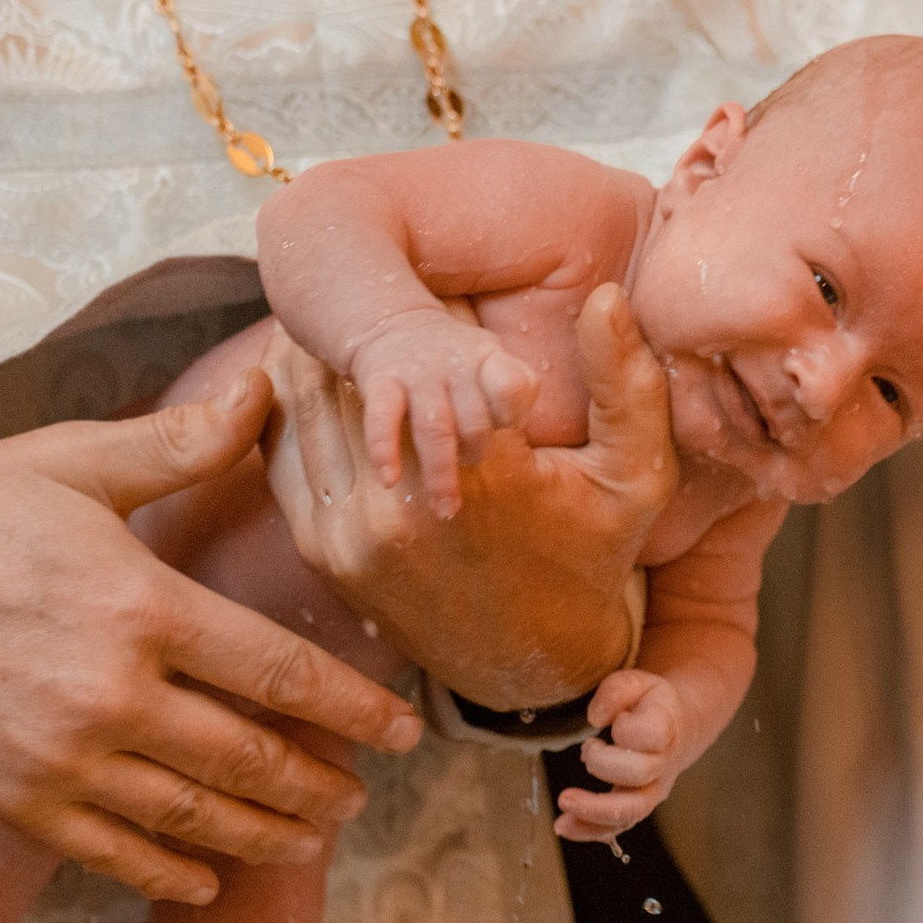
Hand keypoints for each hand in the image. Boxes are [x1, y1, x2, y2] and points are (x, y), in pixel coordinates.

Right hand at [0, 369, 421, 905]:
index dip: (354, 710)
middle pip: (250, 760)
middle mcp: (112, 693)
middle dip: (320, 785)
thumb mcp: (80, 461)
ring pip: (194, 817)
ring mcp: (62, 757)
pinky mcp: (16, 797)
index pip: (280, 672)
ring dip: (265, 834)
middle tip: (364, 796)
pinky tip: (210, 876)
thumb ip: (186, 441)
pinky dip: (170, 871)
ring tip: (312, 836)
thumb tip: (270, 382)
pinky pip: (113, 851)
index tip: (405, 732)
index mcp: (143, 607)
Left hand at [263, 283, 678, 709]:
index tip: (439, 280)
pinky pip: (286, 450)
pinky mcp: (321, 549)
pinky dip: (289, 400)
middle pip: (355, 364)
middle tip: (366, 261)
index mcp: (483, 475)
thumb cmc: (591, 556)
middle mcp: (404, 504)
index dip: (434, 304)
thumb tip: (607, 296)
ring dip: (319, 346)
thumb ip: (626, 383)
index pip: (431, 344)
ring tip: (334, 301)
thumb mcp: (636, 474)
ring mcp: (352, 531)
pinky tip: (307, 364)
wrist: (533, 661)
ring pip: (308, 399)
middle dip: (365, 317)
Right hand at [346, 309, 537, 515]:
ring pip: (434, 429)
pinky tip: (388, 481)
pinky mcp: (381, 382)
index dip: (512, 412)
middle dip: (475, 451)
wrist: (393, 325)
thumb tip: (516, 423)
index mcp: (487, 359)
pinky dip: (384, 451)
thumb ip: (516, 390)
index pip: (512, 386)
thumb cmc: (456, 361)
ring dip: (441, 474)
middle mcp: (454, 366)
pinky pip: (381, 419)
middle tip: (469, 460)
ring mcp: (416, 375)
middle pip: (475, 422)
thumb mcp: (493, 360)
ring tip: (445, 509)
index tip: (509, 426)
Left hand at [554, 668, 705, 840]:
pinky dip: (589, 830)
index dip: (628, 729)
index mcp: (666, 727)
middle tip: (586, 748)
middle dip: (605, 763)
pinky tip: (563, 826)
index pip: (651, 735)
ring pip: (631, 811)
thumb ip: (615, 692)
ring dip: (595, 810)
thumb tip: (595, 717)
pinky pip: (617, 827)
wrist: (676, 728)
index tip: (616, 721)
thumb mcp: (636, 684)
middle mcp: (663, 764)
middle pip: (639, 774)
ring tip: (564, 803)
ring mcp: (652, 789)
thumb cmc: (650, 705)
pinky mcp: (636, 806)